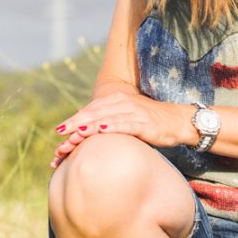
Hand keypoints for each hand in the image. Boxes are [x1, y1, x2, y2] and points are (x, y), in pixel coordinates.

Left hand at [50, 91, 194, 168]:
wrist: (179, 121)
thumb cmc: (151, 122)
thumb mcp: (127, 118)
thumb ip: (108, 120)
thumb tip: (86, 128)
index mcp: (116, 100)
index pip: (90, 111)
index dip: (73, 121)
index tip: (57, 132)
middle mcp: (122, 102)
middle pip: (93, 114)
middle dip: (74, 126)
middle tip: (58, 137)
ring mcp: (132, 111)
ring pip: (105, 119)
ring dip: (87, 128)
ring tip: (72, 136)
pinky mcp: (143, 122)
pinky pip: (124, 124)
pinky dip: (111, 127)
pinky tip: (100, 130)